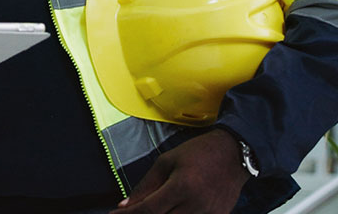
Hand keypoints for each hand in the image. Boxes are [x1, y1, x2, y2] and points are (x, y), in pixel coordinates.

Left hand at [116, 129, 249, 213]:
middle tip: (131, 213)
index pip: (149, 210)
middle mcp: (197, 205)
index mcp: (182, 187)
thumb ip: (145, 186)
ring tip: (152, 209)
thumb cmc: (199, 153)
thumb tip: (126, 205)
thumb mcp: (166, 162)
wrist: (235, 153)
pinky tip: (170, 210)